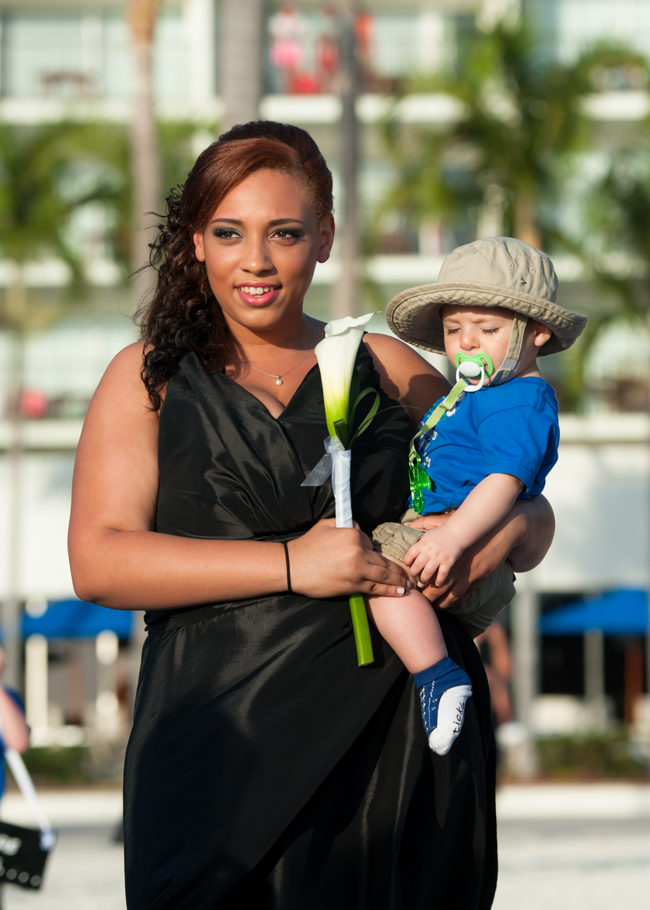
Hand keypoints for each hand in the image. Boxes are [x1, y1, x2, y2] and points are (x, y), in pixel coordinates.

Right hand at [289, 519, 410, 598]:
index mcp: (353, 535)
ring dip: (399, 580)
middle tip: (410, 573)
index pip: (371, 542)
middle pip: (384, 560)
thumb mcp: (327, 525)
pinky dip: (390, 590)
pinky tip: (400, 592)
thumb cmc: (307, 546)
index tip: (376, 557)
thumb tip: (360, 530)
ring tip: (409, 584)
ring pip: (384, 575)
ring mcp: (357, 570)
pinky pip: (376, 588)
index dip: (372, 549)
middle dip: (399, 568)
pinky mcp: (353, 585)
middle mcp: (358, 552)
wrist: (292, 567)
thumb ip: (347, 525)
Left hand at [403, 526, 464, 586]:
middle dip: (413, 573)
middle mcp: (429, 551)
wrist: (457, 532)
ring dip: (424, 579)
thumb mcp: (427, 534)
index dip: (407, 561)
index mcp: (422, 543)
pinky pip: (442, 575)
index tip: (408, 564)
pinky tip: (437, 584)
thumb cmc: (441, 533)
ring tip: (423, 582)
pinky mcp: (448, 562)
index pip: (409, 555)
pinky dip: (439, 581)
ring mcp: (439, 557)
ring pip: (428, 572)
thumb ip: (418, 540)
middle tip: (413, 576)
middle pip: (417, 566)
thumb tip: (406, 528)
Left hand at [409, 505, 526, 608]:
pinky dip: (456, 601)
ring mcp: (466, 576)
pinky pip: (464, 595)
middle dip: (428, 598)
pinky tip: (451, 603)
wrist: (495, 532)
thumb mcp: (445, 523)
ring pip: (450, 596)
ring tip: (434, 606)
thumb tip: (409, 524)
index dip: (419, 582)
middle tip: (422, 601)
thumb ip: (426, 524)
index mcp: (443, 556)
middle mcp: (454, 569)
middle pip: (436, 590)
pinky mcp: (477, 579)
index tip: (414, 585)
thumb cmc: (470, 528)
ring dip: (441, 603)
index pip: (426, 574)